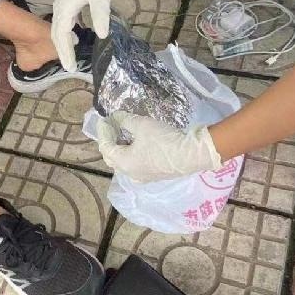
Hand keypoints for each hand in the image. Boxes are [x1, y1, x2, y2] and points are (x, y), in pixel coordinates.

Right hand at [51, 0, 119, 70]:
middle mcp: (59, 10)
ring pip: (58, 30)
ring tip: (70, 58)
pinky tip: (75, 38)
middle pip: (56, 36)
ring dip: (63, 44)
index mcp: (65, 10)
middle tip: (70, 68)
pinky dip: (66, 35)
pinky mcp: (65, 3)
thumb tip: (102, 36)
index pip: (63, 37)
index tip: (71, 68)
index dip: (66, 53)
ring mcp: (60, 6)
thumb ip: (100, 17)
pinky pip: (62, 23)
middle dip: (62, 52)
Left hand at [96, 111, 221, 182]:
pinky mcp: (153, 176)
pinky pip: (134, 166)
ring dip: (120, 148)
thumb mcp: (141, 125)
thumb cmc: (163, 140)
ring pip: (123, 163)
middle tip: (111, 127)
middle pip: (111, 157)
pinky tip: (135, 144)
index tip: (104, 119)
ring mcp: (142, 177)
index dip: (103, 132)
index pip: (105, 147)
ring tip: (122, 134)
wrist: (192, 154)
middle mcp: (129, 174)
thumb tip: (116, 117)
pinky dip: (130, 155)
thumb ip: (125, 120)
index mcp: (123, 162)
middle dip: (109, 142)